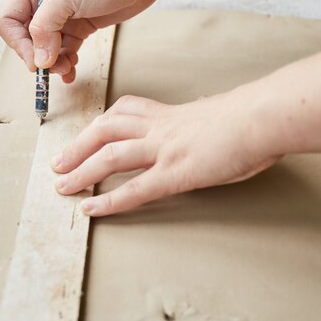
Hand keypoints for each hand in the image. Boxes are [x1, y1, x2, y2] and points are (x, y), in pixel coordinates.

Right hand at [0, 0, 159, 82]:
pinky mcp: (78, 27)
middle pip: (25, 39)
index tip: (35, 59)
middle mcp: (43, 3)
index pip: (7, 21)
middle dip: (38, 57)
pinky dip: (65, 64)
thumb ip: (45, 27)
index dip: (17, 43)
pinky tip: (72, 71)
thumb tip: (39, 60)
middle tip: (55, 67)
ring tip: (68, 68)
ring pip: (45, 49)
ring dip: (53, 64)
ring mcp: (61, 17)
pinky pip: (63, 51)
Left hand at [51, 94, 280, 216]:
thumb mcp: (218, 112)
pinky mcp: (175, 173)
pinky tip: (91, 210)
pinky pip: (134, 189)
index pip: (125, 110)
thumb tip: (204, 116)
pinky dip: (109, 201)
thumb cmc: (250, 116)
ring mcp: (164, 149)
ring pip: (110, 157)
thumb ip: (202, 117)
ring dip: (82, 173)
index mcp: (170, 113)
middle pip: (105, 130)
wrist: (263, 117)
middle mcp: (159, 128)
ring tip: (62, 187)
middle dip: (77, 147)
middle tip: (58, 163)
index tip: (88, 132)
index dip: (101, 122)